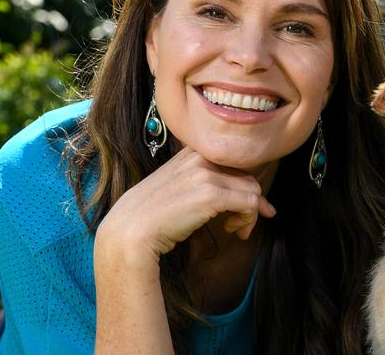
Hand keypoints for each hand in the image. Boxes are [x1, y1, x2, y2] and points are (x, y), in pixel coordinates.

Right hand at [95, 146, 276, 264]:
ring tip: (236, 228)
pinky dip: (248, 220)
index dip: (244, 185)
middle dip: (252, 202)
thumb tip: (236, 190)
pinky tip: (232, 230)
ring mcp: (206, 174)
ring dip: (250, 214)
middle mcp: (201, 158)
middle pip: (248, 176)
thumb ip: (202, 179)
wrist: (131, 231)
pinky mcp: (211, 195)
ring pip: (254, 190)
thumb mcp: (177, 186)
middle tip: (240, 223)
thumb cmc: (153, 215)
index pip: (235, 163)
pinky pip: (250, 204)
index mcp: (193, 152)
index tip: (244, 205)